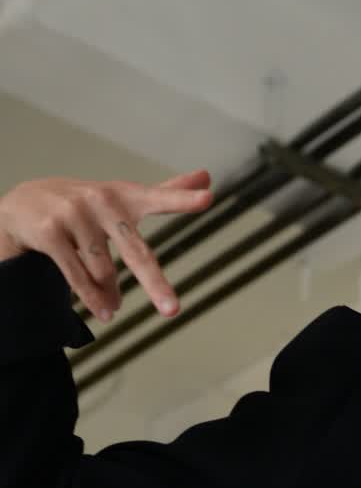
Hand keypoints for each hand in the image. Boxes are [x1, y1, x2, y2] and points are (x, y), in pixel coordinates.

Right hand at [0, 169, 214, 321]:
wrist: (24, 204)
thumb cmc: (87, 205)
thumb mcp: (125, 197)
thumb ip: (166, 192)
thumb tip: (208, 175)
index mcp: (125, 196)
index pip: (159, 198)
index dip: (182, 199)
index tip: (208, 197)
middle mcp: (101, 202)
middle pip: (135, 252)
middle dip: (155, 283)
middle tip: (173, 311)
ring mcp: (74, 215)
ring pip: (104, 272)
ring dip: (110, 295)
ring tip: (114, 306)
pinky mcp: (51, 233)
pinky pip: (78, 277)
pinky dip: (92, 299)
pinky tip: (105, 313)